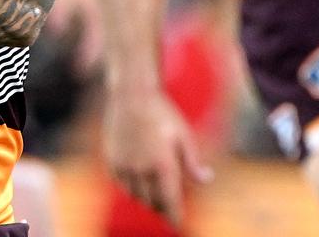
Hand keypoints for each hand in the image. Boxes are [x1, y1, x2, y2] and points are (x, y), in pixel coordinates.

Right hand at [103, 87, 212, 225]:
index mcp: (163, 164)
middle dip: (161, 208)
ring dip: (146, 199)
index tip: (178, 225)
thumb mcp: (184, 135)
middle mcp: (142, 169)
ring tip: (154, 196)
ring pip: (135, 195)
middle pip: (152, 201)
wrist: (131, 95)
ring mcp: (124, 165)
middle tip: (169, 209)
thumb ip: (192, 162)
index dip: (174, 217)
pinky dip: (131, 187)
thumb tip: (206, 180)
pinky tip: (138, 182)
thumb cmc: (162, 113)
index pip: (169, 201)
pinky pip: (121, 184)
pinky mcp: (112, 159)